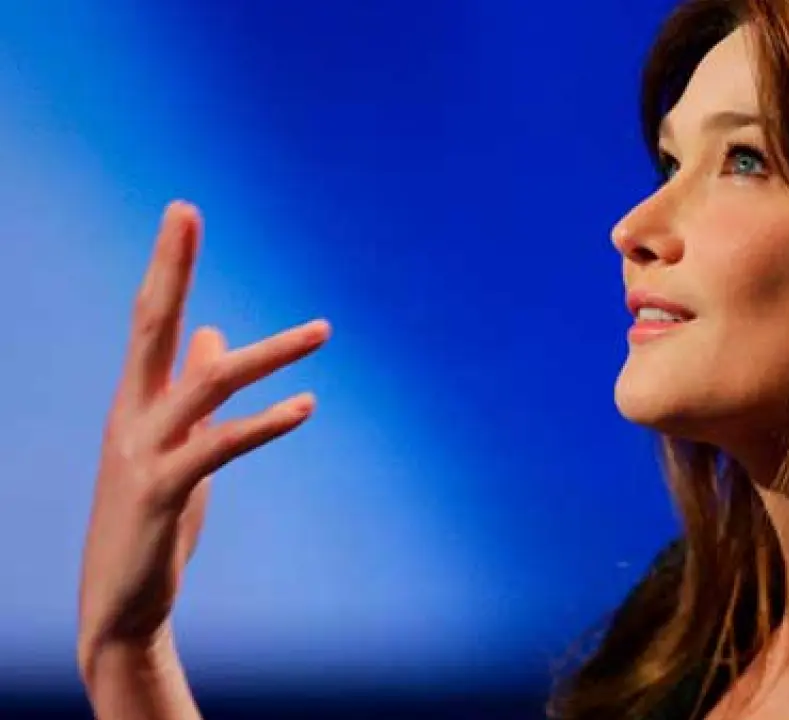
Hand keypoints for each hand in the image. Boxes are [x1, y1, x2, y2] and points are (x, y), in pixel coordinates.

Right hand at [78, 201, 330, 671]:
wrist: (120, 602)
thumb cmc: (154, 518)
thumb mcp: (180, 445)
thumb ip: (195, 391)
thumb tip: (213, 332)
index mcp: (135, 400)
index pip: (148, 318)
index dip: (167, 265)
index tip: (182, 213)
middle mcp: (130, 416)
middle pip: (148, 326)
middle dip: (169, 267)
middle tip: (184, 210)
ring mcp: (141, 454)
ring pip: (202, 385)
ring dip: (267, 354)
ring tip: (322, 330)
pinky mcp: (162, 495)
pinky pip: (218, 447)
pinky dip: (265, 423)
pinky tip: (306, 405)